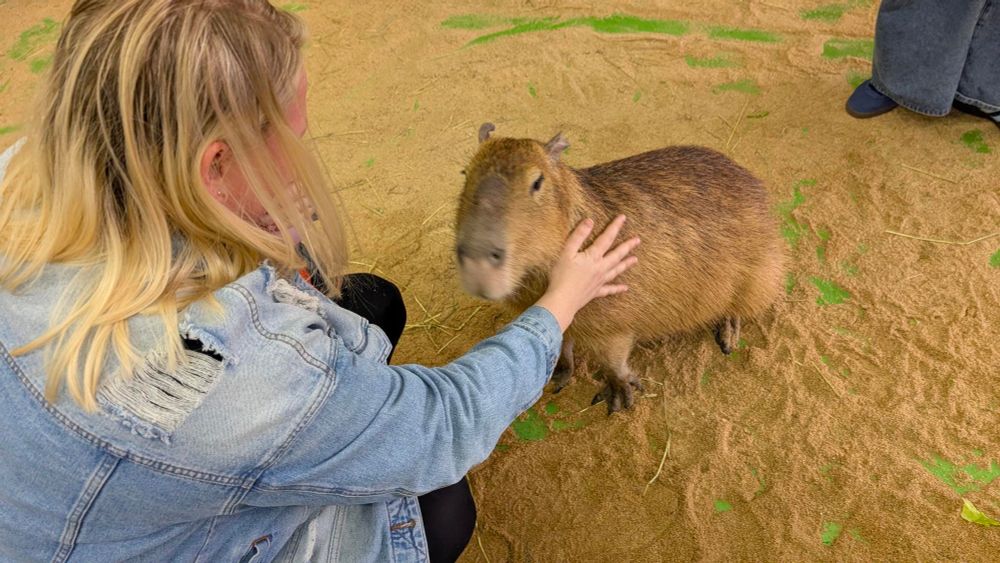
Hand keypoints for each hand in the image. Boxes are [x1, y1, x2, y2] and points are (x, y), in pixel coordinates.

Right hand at [536, 215, 639, 331]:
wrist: (563, 300)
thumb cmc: (562, 276)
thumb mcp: (567, 253)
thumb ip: (578, 236)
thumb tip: (589, 221)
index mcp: (593, 257)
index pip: (606, 238)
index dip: (615, 227)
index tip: (623, 218)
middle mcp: (600, 268)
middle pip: (616, 255)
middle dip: (627, 246)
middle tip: (637, 240)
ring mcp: (600, 281)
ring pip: (616, 270)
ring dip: (626, 264)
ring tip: (635, 259)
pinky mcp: (596, 292)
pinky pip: (609, 290)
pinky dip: (617, 288)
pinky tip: (625, 288)